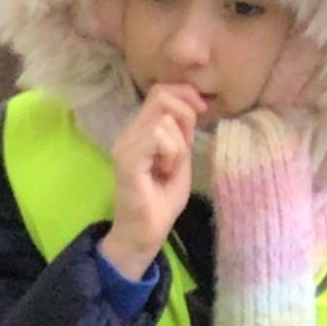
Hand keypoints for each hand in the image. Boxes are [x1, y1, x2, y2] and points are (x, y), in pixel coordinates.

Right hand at [103, 83, 201, 278]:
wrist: (144, 234)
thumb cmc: (161, 201)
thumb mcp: (180, 158)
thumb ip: (182, 132)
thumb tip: (192, 105)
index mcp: (139, 131)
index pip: (160, 91)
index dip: (185, 95)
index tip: (201, 113)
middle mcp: (128, 133)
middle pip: (161, 96)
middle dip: (185, 115)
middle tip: (185, 146)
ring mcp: (125, 146)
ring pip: (164, 119)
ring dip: (178, 143)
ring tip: (170, 167)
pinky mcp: (128, 160)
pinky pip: (159, 136)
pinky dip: (172, 153)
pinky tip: (165, 172)